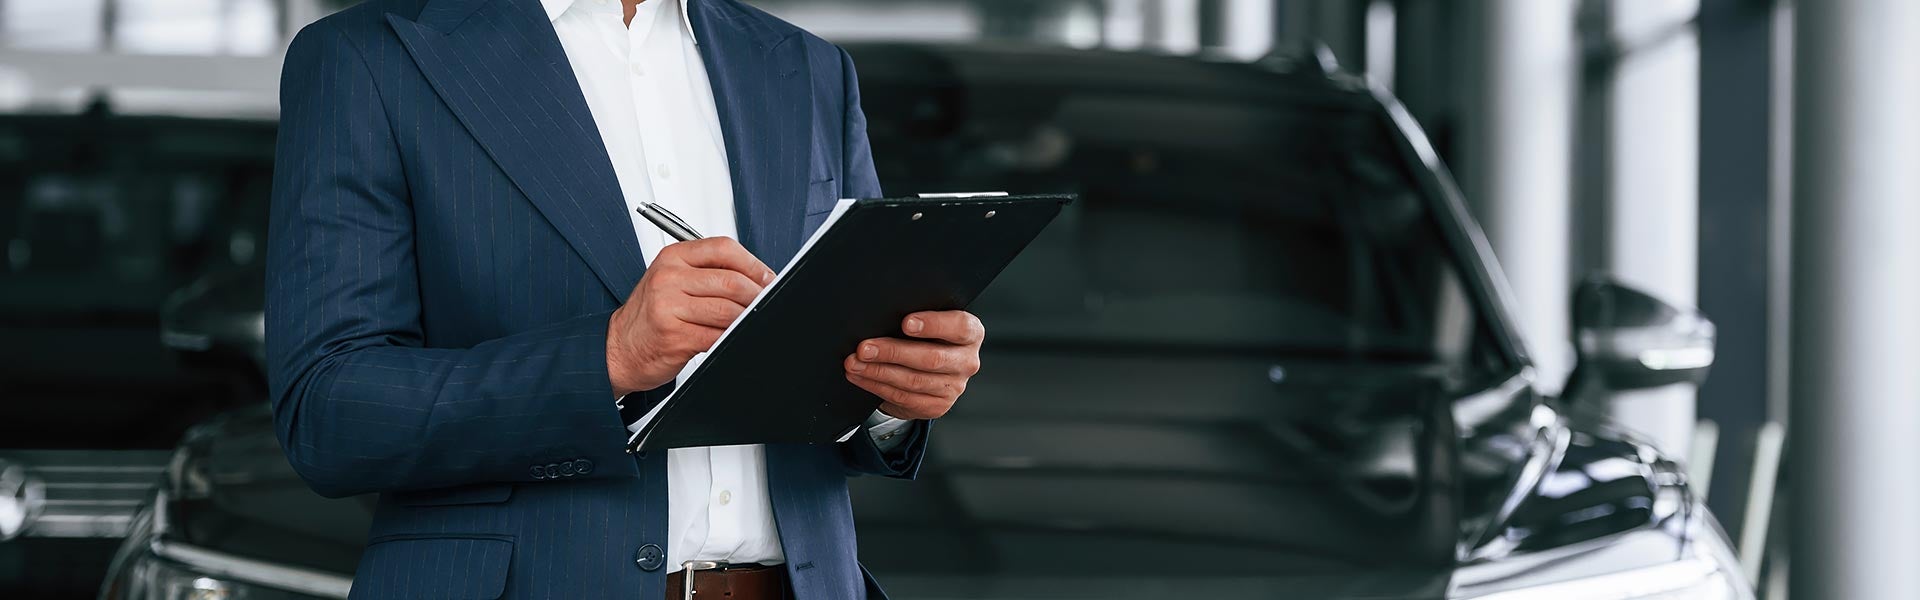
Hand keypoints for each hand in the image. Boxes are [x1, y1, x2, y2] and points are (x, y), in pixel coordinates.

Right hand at [607, 238, 773, 395]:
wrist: (619, 348)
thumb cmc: (650, 315)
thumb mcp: (673, 281)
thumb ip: (708, 273)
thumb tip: (757, 278)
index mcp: (673, 258)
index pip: (723, 248)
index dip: (753, 264)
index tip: (767, 278)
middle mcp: (669, 278)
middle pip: (731, 281)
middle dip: (757, 294)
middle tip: (766, 303)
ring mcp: (669, 307)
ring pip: (728, 309)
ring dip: (747, 318)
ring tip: (751, 320)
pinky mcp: (675, 335)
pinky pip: (717, 335)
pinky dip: (732, 336)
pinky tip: (733, 336)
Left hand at [843, 311, 984, 419]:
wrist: (928, 370)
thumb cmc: (925, 337)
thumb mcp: (927, 323)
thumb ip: (915, 318)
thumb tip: (881, 316)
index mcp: (971, 333)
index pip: (959, 326)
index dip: (933, 324)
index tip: (906, 322)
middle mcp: (967, 361)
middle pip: (931, 358)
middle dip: (893, 352)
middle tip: (865, 348)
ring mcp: (955, 387)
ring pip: (913, 380)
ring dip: (878, 372)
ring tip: (855, 363)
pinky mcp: (937, 406)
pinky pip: (903, 397)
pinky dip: (877, 386)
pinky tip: (861, 377)